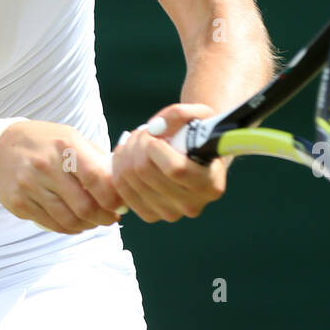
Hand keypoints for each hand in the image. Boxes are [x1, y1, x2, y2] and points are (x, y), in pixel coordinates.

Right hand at [0, 120, 123, 233]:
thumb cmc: (45, 142)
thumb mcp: (71, 138)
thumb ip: (97, 159)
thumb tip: (122, 186)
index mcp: (65, 147)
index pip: (96, 179)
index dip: (113, 198)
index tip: (120, 205)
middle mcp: (46, 166)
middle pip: (84, 206)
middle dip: (104, 218)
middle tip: (110, 218)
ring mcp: (29, 186)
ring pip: (69, 221)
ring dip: (87, 226)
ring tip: (93, 221)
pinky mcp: (18, 203)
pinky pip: (51, 225)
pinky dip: (68, 228)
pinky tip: (74, 222)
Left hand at [112, 104, 227, 222]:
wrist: (197, 159)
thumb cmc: (200, 136)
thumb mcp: (200, 115)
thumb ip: (180, 114)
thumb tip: (156, 126)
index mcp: (210, 184)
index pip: (174, 169)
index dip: (155, 146)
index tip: (154, 132)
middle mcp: (191, 205)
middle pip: (145, 172)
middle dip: (138, 143)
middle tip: (144, 131)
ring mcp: (169, 213)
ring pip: (129, 179)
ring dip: (126, 152)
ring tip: (137, 140)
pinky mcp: (150, 215)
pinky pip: (121, 190)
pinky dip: (118, 167)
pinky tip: (128, 155)